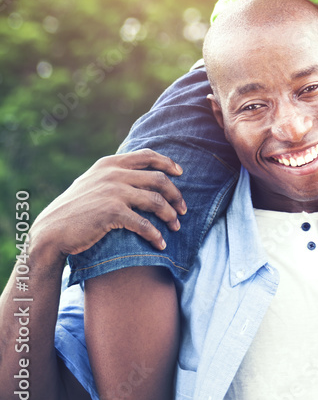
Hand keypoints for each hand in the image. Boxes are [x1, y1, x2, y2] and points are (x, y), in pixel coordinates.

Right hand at [30, 149, 186, 266]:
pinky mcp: (112, 213)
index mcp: (109, 163)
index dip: (168, 163)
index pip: (147, 156)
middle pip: (158, 179)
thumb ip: (112, 173)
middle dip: (175, 195)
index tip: (181, 173)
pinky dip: (155, 234)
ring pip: (155, 200)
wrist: (51, 231)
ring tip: (176, 226)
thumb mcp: (91, 182)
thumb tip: (137, 171)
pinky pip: (143, 223)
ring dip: (170, 215)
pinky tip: (160, 244)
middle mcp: (113, 174)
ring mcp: (113, 192)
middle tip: (183, 209)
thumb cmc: (73, 209)